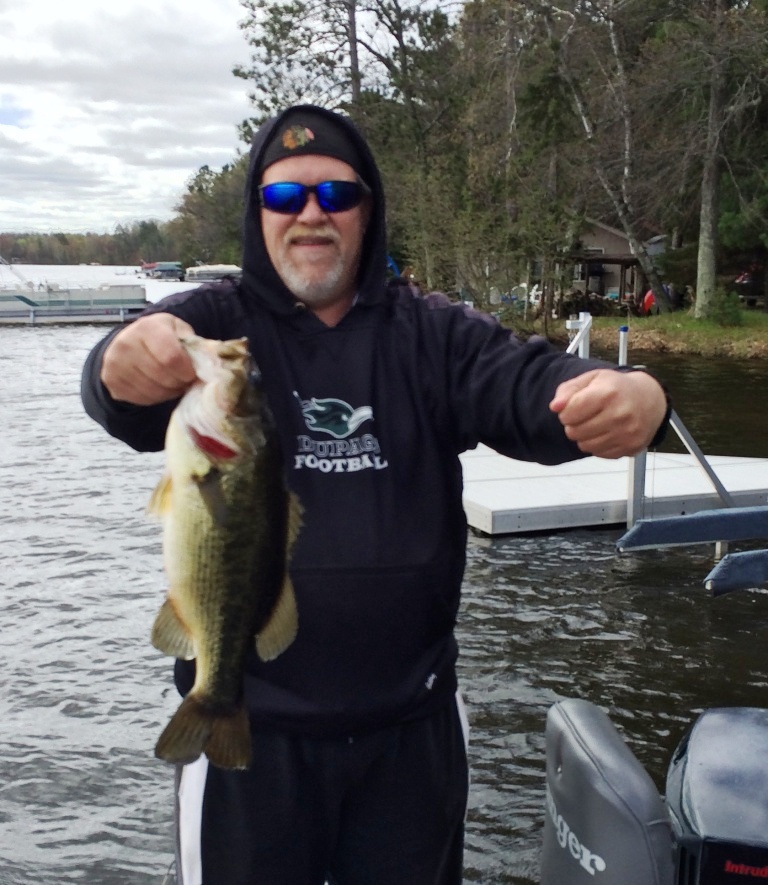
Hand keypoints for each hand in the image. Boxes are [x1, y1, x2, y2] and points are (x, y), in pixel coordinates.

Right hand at [101, 313, 196, 404]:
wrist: (127, 343)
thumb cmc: (161, 336)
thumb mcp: (178, 331)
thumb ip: (194, 344)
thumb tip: (213, 361)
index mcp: (147, 327)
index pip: (172, 357)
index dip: (187, 371)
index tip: (191, 373)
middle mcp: (126, 343)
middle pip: (164, 377)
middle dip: (179, 382)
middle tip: (183, 379)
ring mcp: (115, 363)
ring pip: (153, 391)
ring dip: (169, 391)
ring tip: (172, 382)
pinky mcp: (111, 381)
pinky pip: (142, 399)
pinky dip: (155, 397)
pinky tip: (158, 386)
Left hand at [549, 369, 666, 458]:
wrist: (649, 399)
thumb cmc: (615, 388)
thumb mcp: (591, 379)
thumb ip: (568, 390)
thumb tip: (554, 407)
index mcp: (607, 393)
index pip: (569, 413)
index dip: (565, 412)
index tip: (573, 407)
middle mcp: (620, 414)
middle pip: (574, 432)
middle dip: (573, 425)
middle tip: (584, 417)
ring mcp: (628, 433)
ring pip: (585, 446)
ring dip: (584, 437)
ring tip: (594, 424)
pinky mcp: (632, 447)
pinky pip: (600, 454)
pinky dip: (598, 445)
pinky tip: (606, 433)